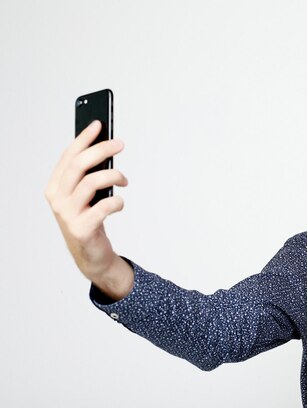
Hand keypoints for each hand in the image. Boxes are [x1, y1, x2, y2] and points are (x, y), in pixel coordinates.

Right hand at [45, 120, 132, 299]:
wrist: (91, 255)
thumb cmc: (89, 219)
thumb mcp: (86, 195)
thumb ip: (89, 175)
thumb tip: (106, 147)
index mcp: (55, 187)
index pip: (68, 156)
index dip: (84, 139)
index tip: (99, 124)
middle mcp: (57, 199)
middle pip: (78, 165)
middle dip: (101, 150)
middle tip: (120, 144)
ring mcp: (67, 215)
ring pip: (91, 183)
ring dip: (113, 176)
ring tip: (124, 179)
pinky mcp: (81, 229)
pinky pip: (103, 207)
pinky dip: (116, 202)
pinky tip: (120, 203)